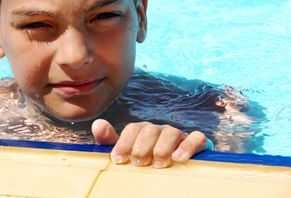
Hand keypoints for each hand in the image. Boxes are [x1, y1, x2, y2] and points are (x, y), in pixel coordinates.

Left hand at [91, 119, 209, 168]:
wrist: (171, 169)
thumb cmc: (143, 160)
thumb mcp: (124, 151)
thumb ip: (109, 140)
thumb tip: (98, 124)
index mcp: (141, 130)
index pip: (132, 128)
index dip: (124, 143)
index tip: (119, 160)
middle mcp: (159, 130)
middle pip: (149, 130)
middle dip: (142, 147)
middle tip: (139, 164)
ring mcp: (177, 135)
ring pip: (171, 132)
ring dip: (162, 148)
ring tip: (158, 164)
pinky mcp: (195, 143)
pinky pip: (196, 137)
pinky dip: (188, 146)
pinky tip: (179, 158)